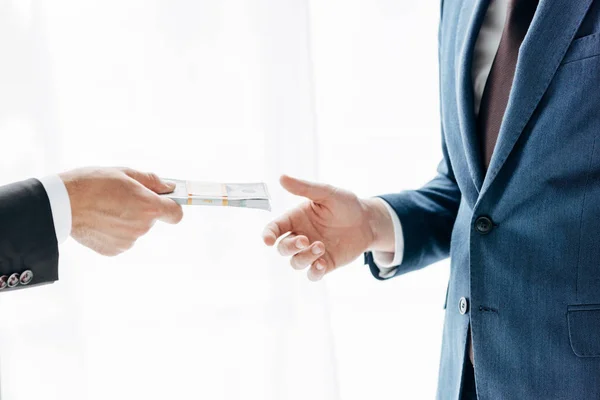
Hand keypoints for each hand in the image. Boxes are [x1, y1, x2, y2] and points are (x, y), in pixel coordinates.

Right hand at [59, 167, 182, 255]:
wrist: (62, 204)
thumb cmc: (92, 183)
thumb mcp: (125, 173)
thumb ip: (152, 181)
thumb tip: (169, 188)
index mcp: (149, 207)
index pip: (176, 214)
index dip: (172, 207)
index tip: (166, 202)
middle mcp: (142, 227)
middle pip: (152, 219)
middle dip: (142, 209)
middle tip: (121, 197)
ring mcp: (128, 241)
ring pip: (135, 229)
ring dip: (126, 220)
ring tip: (105, 208)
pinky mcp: (114, 250)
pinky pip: (122, 239)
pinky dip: (114, 231)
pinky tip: (100, 220)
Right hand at [262, 175, 394, 280]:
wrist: (367, 221)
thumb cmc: (345, 204)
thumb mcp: (326, 193)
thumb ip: (305, 188)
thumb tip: (282, 177)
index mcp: (296, 219)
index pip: (275, 228)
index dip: (268, 235)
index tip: (268, 240)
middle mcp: (301, 236)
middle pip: (283, 248)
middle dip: (290, 246)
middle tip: (305, 240)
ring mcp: (312, 251)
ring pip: (296, 262)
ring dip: (304, 257)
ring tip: (321, 247)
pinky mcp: (325, 263)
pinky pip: (312, 274)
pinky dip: (314, 272)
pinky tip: (321, 265)